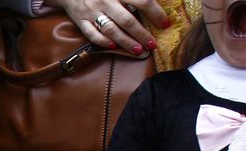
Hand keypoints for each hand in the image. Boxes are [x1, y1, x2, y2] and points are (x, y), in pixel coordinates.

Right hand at [52, 0, 166, 51]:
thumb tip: (154, 2)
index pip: (142, 2)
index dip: (156, 14)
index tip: (165, 24)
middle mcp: (105, 1)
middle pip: (127, 20)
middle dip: (142, 34)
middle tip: (153, 44)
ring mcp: (91, 12)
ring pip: (111, 30)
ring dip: (125, 42)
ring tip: (138, 50)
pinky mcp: (80, 21)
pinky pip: (92, 34)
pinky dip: (103, 42)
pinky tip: (114, 47)